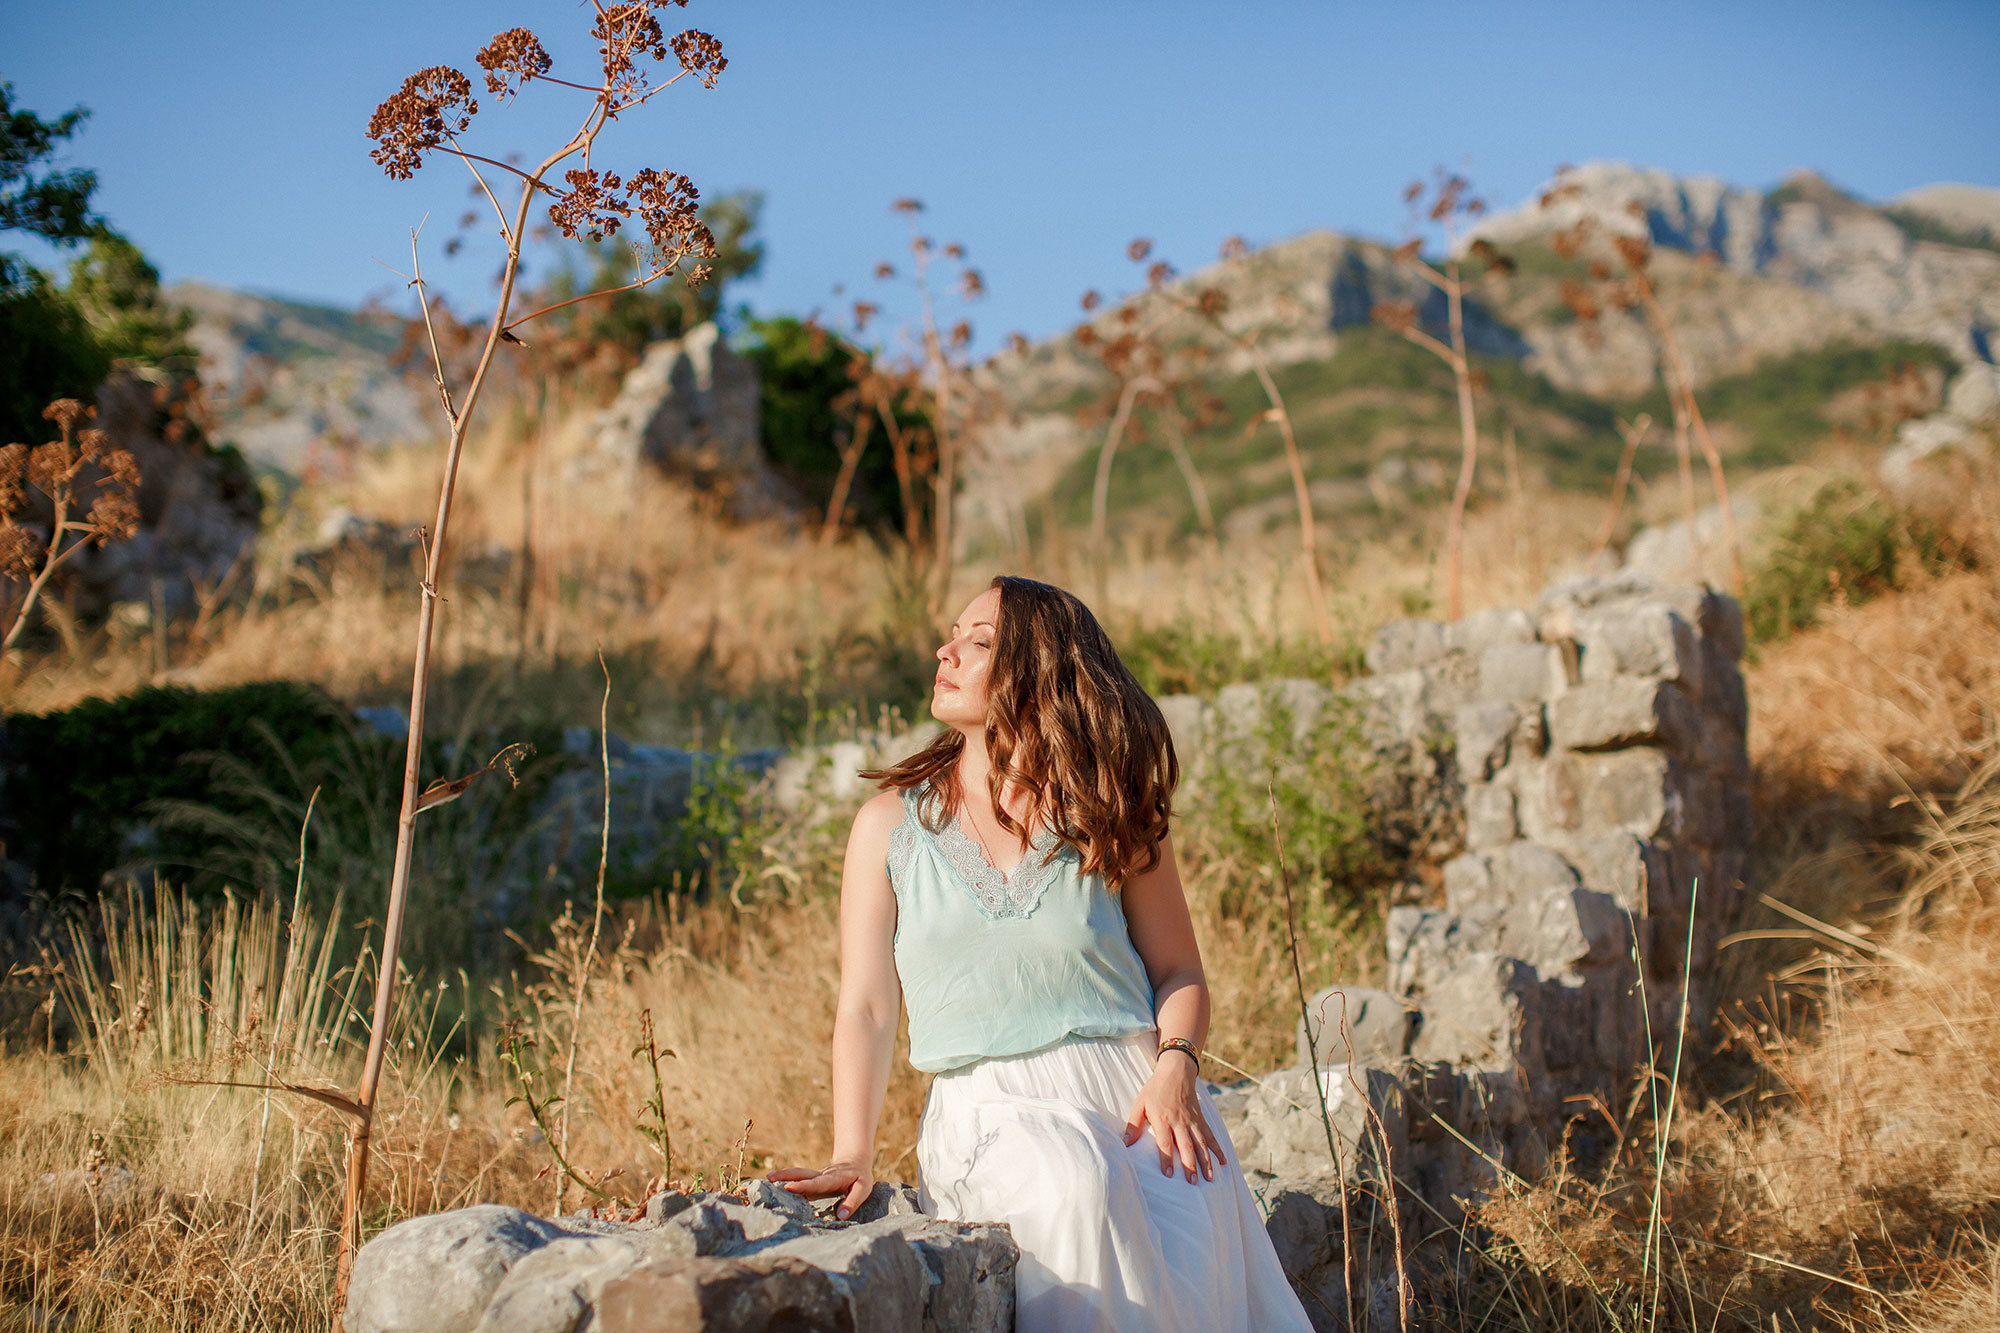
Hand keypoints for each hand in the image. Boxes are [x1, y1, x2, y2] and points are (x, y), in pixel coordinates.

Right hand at [765, 1159, 874, 1219]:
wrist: (855, 1162)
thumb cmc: (860, 1178)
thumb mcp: (863, 1189)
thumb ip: (852, 1202)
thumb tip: (841, 1216)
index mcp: (833, 1178)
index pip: (816, 1183)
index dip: (802, 1185)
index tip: (788, 1187)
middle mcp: (821, 1176)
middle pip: (801, 1174)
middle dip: (785, 1175)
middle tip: (769, 1177)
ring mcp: (815, 1178)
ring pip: (798, 1174)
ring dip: (783, 1175)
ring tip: (767, 1178)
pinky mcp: (812, 1182)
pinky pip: (798, 1181)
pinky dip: (785, 1182)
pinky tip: (774, 1188)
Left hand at [1121, 1054, 1224, 1182]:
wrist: (1176, 1072)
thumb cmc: (1155, 1089)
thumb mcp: (1139, 1103)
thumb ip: (1133, 1124)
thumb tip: (1125, 1143)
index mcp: (1163, 1119)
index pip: (1165, 1143)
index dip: (1166, 1159)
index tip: (1168, 1175)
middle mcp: (1180, 1122)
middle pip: (1186, 1146)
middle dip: (1190, 1165)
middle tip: (1193, 1183)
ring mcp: (1193, 1121)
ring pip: (1201, 1144)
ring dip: (1206, 1162)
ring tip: (1210, 1178)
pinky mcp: (1201, 1120)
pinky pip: (1211, 1136)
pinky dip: (1218, 1149)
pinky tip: (1223, 1162)